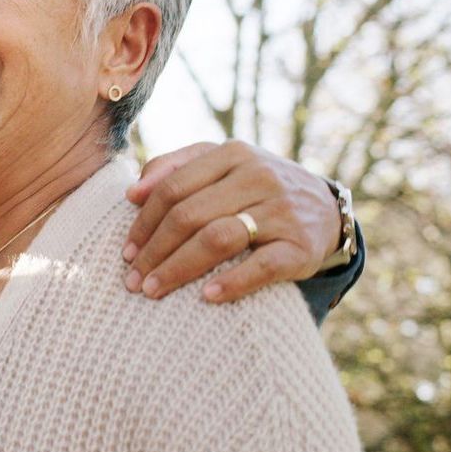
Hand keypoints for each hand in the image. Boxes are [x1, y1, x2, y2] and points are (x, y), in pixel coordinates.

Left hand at [121, 140, 342, 302]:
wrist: (325, 209)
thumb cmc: (256, 190)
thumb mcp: (222, 166)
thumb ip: (175, 168)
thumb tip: (133, 192)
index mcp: (232, 154)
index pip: (173, 188)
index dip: (144, 222)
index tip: (125, 251)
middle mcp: (258, 177)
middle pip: (189, 215)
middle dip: (154, 250)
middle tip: (132, 279)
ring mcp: (281, 210)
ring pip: (217, 238)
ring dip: (179, 268)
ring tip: (153, 290)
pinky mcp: (300, 245)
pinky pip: (261, 266)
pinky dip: (232, 282)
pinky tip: (206, 297)